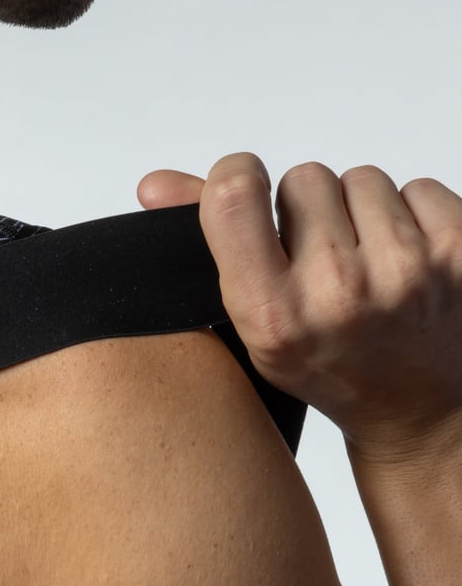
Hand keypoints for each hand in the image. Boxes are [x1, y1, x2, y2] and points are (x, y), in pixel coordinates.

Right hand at [136, 155, 461, 465]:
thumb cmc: (330, 363)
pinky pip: (418, 187)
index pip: (236, 196)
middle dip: (310, 210)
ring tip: (367, 266)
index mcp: (272, 316)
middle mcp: (337, 292)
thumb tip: (153, 183)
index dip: (238, 177)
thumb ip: (212, 243)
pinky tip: (407, 264)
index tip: (245, 191)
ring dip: (361, 213)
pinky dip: (413, 216)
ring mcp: (406, 269)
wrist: (420, 408)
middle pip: (304, 178)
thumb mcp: (255, 320)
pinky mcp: (460, 249)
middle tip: (321, 263)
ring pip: (363, 178)